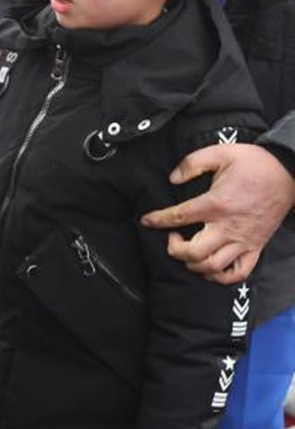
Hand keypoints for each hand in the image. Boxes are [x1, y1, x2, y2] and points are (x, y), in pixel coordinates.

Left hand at [140, 143, 294, 283]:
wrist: (289, 173)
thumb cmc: (255, 164)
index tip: (147, 220)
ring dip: (193, 265)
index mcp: (217, 203)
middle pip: (194, 253)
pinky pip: (237, 273)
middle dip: (175, 250)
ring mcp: (243, 241)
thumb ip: (192, 163)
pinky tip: (209, 267)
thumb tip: (172, 179)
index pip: (180, 216)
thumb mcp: (222, 152)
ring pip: (212, 267)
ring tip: (189, 252)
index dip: (158, 220)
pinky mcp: (255, 248)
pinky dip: (219, 276)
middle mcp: (228, 227)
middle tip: (173, 239)